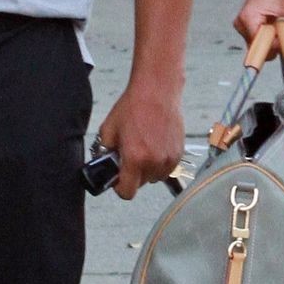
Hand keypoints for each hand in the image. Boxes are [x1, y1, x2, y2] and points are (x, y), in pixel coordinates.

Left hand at [96, 76, 184, 200]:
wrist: (157, 90)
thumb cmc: (133, 106)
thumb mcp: (109, 128)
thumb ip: (104, 151)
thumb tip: (104, 164)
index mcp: (135, 159)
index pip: (127, 192)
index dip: (120, 187)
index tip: (118, 178)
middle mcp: (154, 162)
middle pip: (141, 184)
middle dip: (133, 174)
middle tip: (130, 155)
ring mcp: (169, 158)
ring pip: (155, 177)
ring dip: (148, 169)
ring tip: (144, 148)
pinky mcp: (179, 152)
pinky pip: (167, 168)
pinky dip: (160, 162)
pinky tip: (155, 144)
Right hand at [234, 0, 283, 52]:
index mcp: (247, 18)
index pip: (261, 45)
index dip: (278, 46)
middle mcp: (241, 24)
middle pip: (260, 49)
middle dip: (277, 44)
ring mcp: (243, 27)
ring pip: (262, 46)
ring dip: (276, 40)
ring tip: (281, 23)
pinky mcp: (247, 28)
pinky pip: (262, 41)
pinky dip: (273, 37)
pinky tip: (276, 23)